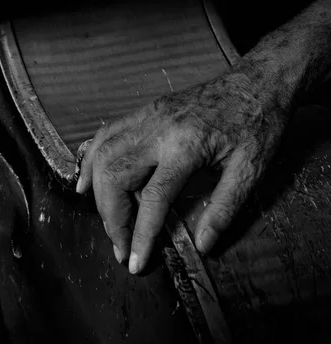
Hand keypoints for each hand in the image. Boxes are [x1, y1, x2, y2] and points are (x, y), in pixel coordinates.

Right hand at [76, 62, 288, 274]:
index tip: (134, 262)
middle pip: (115, 175)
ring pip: (104, 152)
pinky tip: (88, 178)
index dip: (140, 235)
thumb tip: (203, 245)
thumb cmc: (257, 125)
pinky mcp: (147, 110)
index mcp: (186, 146)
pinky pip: (108, 132)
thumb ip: (223, 209)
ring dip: (97, 189)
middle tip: (120, 244)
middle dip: (111, 216)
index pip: (152, 199)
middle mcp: (159, 129)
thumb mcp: (251, 171)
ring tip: (105, 219)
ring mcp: (149, 115)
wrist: (257, 83)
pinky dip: (92, 157)